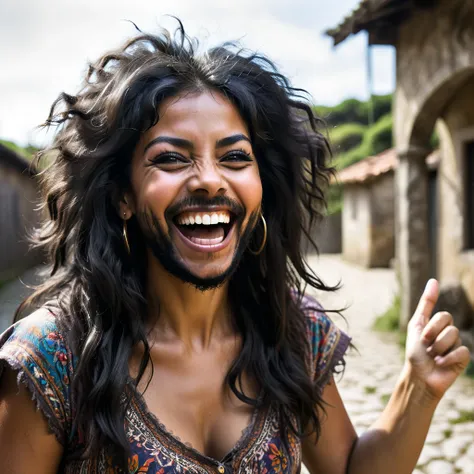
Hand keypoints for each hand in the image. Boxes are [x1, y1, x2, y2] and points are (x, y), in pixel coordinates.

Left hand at [405, 279, 470, 400]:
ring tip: (433, 356)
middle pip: (447, 321)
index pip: (441, 313)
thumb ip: (426, 304)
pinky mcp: (463, 358)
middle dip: (432, 333)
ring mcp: (456, 344)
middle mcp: (447, 332)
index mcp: (435, 324)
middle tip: (426, 346)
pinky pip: (462, 350)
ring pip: (454, 335)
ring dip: (438, 347)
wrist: (419, 376)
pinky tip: (442, 363)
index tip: (426, 320)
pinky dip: (449, 357)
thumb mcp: (416, 325)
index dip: (431, 319)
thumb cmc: (415, 353)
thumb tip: (434, 280)